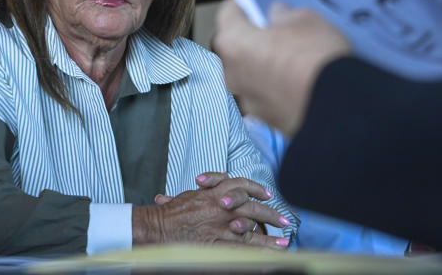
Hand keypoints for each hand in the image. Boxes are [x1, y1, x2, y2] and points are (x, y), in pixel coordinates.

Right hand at [135, 174, 288, 247]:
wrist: (156, 225)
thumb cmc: (171, 211)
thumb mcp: (192, 194)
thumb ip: (210, 188)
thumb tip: (224, 182)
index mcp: (215, 193)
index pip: (242, 186)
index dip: (257, 190)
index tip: (268, 196)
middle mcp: (220, 208)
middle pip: (252, 209)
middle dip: (270, 215)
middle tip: (284, 221)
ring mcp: (218, 227)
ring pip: (250, 232)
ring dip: (268, 239)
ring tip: (283, 244)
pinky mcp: (214, 244)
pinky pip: (238, 251)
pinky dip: (253, 255)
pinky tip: (266, 260)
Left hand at [213, 0, 351, 136]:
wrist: (337, 107)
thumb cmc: (315, 57)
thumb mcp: (306, 19)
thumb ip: (285, 15)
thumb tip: (278, 16)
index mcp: (233, 43)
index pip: (228, 13)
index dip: (244, 4)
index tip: (257, 2)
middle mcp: (232, 75)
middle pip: (238, 48)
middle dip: (256, 38)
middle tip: (281, 30)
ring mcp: (249, 102)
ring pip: (253, 74)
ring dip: (267, 65)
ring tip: (296, 58)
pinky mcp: (268, 121)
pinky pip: (269, 96)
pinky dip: (279, 88)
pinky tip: (302, 81)